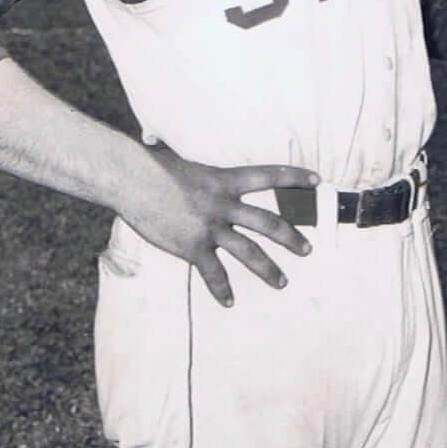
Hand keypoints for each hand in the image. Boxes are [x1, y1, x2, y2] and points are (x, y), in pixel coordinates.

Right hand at [122, 146, 319, 306]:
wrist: (129, 179)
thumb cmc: (149, 166)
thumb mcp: (182, 160)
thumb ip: (194, 166)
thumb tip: (172, 145)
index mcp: (225, 179)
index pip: (268, 175)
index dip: (294, 177)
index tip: (318, 181)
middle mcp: (223, 204)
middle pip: (269, 223)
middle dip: (291, 237)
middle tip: (308, 249)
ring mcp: (210, 227)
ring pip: (249, 252)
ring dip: (269, 269)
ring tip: (282, 282)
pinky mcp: (192, 247)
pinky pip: (213, 273)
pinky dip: (222, 289)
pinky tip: (229, 302)